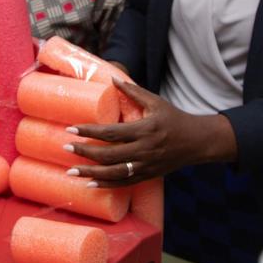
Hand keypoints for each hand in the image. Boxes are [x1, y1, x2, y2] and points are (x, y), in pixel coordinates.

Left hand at [67, 80, 237, 186]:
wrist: (197, 142)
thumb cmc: (174, 118)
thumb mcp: (155, 101)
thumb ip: (133, 91)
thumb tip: (112, 77)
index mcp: (145, 129)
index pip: (111, 133)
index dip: (90, 131)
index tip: (71, 129)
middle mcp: (144, 150)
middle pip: (109, 154)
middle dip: (85, 152)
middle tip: (65, 147)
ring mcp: (145, 165)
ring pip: (114, 173)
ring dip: (90, 173)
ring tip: (70, 171)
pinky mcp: (147, 175)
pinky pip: (123, 183)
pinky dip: (106, 185)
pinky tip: (90, 183)